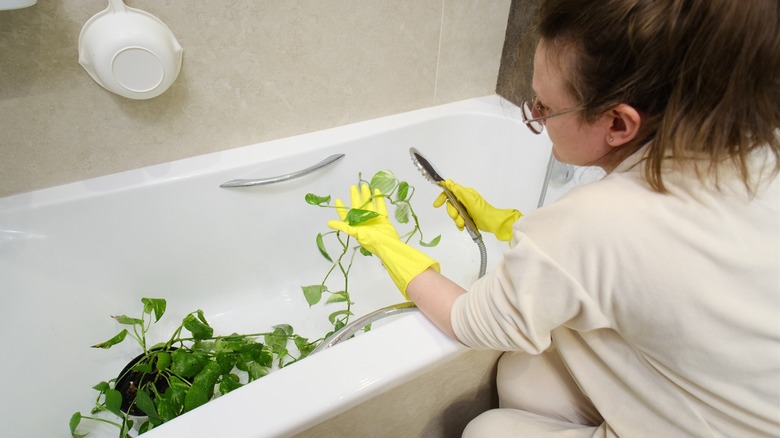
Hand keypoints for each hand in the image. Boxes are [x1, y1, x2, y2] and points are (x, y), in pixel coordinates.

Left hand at [328, 184, 439, 298]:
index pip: (346, 215)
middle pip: (358, 207)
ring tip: (365, 186)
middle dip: (355, 197)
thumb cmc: (371, 240)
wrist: (388, 245)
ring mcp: (373, 219)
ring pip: (369, 205)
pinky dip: (379, 200)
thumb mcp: (356, 233)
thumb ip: (344, 226)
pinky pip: (380, 207)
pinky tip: (377, 191)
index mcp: (355, 226)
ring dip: (366, 196)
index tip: (338, 199)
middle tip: (353, 186)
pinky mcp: (382, 219)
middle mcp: (363, 222)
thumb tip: (328, 223)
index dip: (341, 208)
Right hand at [433, 179, 521, 241]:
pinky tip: (463, 227)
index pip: (449, 192)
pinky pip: (458, 219)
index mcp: (465, 193)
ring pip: (454, 213)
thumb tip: (447, 181)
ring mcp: (466, 209)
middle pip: (451, 205)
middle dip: (452, 212)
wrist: (493, 223)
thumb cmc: (482, 211)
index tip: (437, 205)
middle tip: (457, 217)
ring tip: (462, 224)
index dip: (442, 197)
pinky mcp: (467, 217)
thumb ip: (458, 191)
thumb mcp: (470, 200)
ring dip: (456, 220)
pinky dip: (459, 224)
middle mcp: (464, 200)